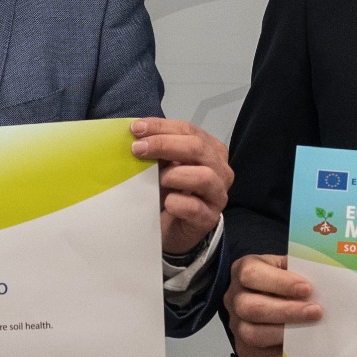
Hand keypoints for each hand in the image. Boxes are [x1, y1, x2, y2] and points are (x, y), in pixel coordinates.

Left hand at [133, 117, 230, 257]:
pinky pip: (194, 207)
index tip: (135, 129)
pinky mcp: (209, 218)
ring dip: (174, 174)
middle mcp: (221, 170)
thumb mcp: (163, 166)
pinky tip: (166, 203)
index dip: (162, 127)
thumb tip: (137, 133)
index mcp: (211, 150)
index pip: (189, 130)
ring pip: (204, 176)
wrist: (172, 229)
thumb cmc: (169, 192)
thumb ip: (158, 150)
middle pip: (197, 148)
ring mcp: (218, 195)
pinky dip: (177, 202)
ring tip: (157, 180)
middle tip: (137, 149)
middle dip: (164, 145)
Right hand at [225, 252, 320, 356]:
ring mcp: (236, 324)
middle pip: (251, 308)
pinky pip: (258, 354)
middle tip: (316, 312)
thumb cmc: (284, 281)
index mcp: (243, 270)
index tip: (307, 289)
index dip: (280, 282)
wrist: (272, 299)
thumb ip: (299, 270)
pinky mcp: (243, 346)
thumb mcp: (288, 267)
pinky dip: (281, 350)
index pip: (252, 275)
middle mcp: (234, 297)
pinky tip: (300, 343)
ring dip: (284, 333)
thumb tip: (322, 281)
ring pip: (252, 334)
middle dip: (287, 311)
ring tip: (310, 329)